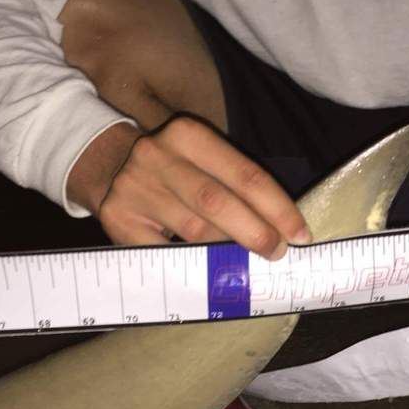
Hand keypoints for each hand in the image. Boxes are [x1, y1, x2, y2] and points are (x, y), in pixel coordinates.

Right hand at [69, 116, 310, 257]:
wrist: (109, 168)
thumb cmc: (176, 171)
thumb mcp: (204, 161)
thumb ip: (238, 187)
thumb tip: (283, 230)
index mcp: (188, 134)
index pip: (244, 173)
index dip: (277, 207)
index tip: (299, 234)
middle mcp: (157, 155)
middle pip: (217, 201)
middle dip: (255, 232)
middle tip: (277, 253)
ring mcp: (134, 187)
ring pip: (192, 229)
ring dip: (227, 252)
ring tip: (246, 263)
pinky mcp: (117, 218)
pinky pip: (164, 253)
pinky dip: (191, 267)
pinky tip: (210, 274)